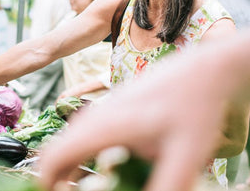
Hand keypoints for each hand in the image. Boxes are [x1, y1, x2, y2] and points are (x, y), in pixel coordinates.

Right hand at [39, 63, 227, 190]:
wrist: (202, 70)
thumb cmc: (195, 105)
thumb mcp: (186, 154)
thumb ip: (165, 185)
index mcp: (104, 127)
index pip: (54, 158)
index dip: (48, 183)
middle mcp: (93, 118)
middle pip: (55, 154)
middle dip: (59, 180)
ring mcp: (99, 113)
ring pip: (69, 146)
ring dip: (72, 170)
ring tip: (92, 187)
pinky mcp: (108, 113)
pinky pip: (83, 139)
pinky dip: (83, 159)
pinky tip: (109, 171)